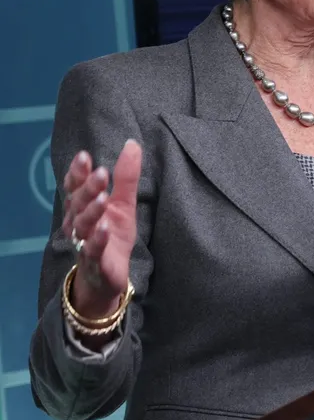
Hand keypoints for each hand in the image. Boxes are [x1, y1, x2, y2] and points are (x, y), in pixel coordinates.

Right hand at [61, 140, 141, 320]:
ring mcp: (84, 242)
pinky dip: (97, 239)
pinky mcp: (95, 261)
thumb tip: (132, 144)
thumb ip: (126, 177)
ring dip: (92, 211)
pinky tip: (104, 228)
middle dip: (87, 187)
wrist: (108, 275)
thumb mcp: (124, 204)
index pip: (76, 186)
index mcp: (83, 206)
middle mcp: (79, 222)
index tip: (84, 156)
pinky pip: (92, 249)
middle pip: (78, 202)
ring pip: (83, 225)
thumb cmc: (112, 235)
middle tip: (100, 172)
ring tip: (102, 198)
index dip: (78, 172)